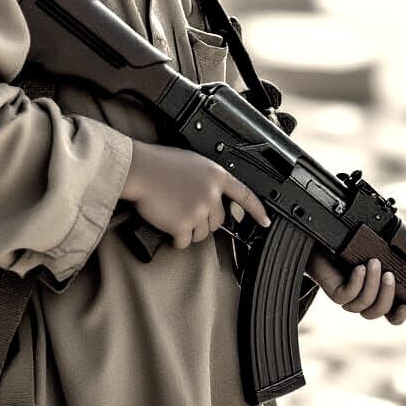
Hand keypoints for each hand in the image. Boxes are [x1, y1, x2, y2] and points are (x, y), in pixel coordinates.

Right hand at [121, 141, 270, 248]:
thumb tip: (214, 198)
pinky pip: (184, 242)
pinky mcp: (184, 224)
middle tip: (185, 210)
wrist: (140, 170)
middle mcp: (211, 193)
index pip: (244, 195)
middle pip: (218, 221)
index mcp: (216, 175)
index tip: (265, 221)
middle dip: (203, 221)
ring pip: (201, 234)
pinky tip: (166, 225)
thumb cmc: (160, 165)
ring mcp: (199, 210)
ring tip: (173, 213)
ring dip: (188, 230)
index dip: (257, 210)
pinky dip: (175, 239)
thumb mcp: (193, 163)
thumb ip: (208, 180)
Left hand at [307, 250, 405, 324]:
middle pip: (378, 310)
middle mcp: (362, 300)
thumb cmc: (348, 247)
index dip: (398, 316)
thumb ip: (388, 257)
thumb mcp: (372, 252)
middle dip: (387, 294)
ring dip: (373, 283)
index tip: (405, 306)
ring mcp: (348, 299)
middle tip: (389, 273)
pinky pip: (348, 296)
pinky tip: (359, 268)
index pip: (389, 314)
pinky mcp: (335, 293)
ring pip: (364, 303)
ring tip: (374, 262)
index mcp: (374, 294)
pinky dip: (357, 282)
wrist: (319, 245)